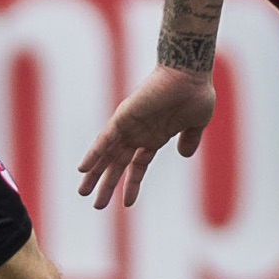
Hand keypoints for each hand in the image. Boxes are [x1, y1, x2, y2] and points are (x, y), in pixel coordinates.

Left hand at [78, 66, 216, 209]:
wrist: (190, 74)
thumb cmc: (195, 93)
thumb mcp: (196, 123)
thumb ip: (189, 139)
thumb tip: (185, 155)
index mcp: (154, 137)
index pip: (137, 165)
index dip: (132, 184)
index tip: (126, 204)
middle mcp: (138, 133)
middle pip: (117, 163)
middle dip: (106, 183)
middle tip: (95, 204)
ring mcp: (129, 126)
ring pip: (107, 154)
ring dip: (94, 173)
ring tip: (82, 191)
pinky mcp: (123, 116)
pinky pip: (104, 139)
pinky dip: (93, 153)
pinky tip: (82, 168)